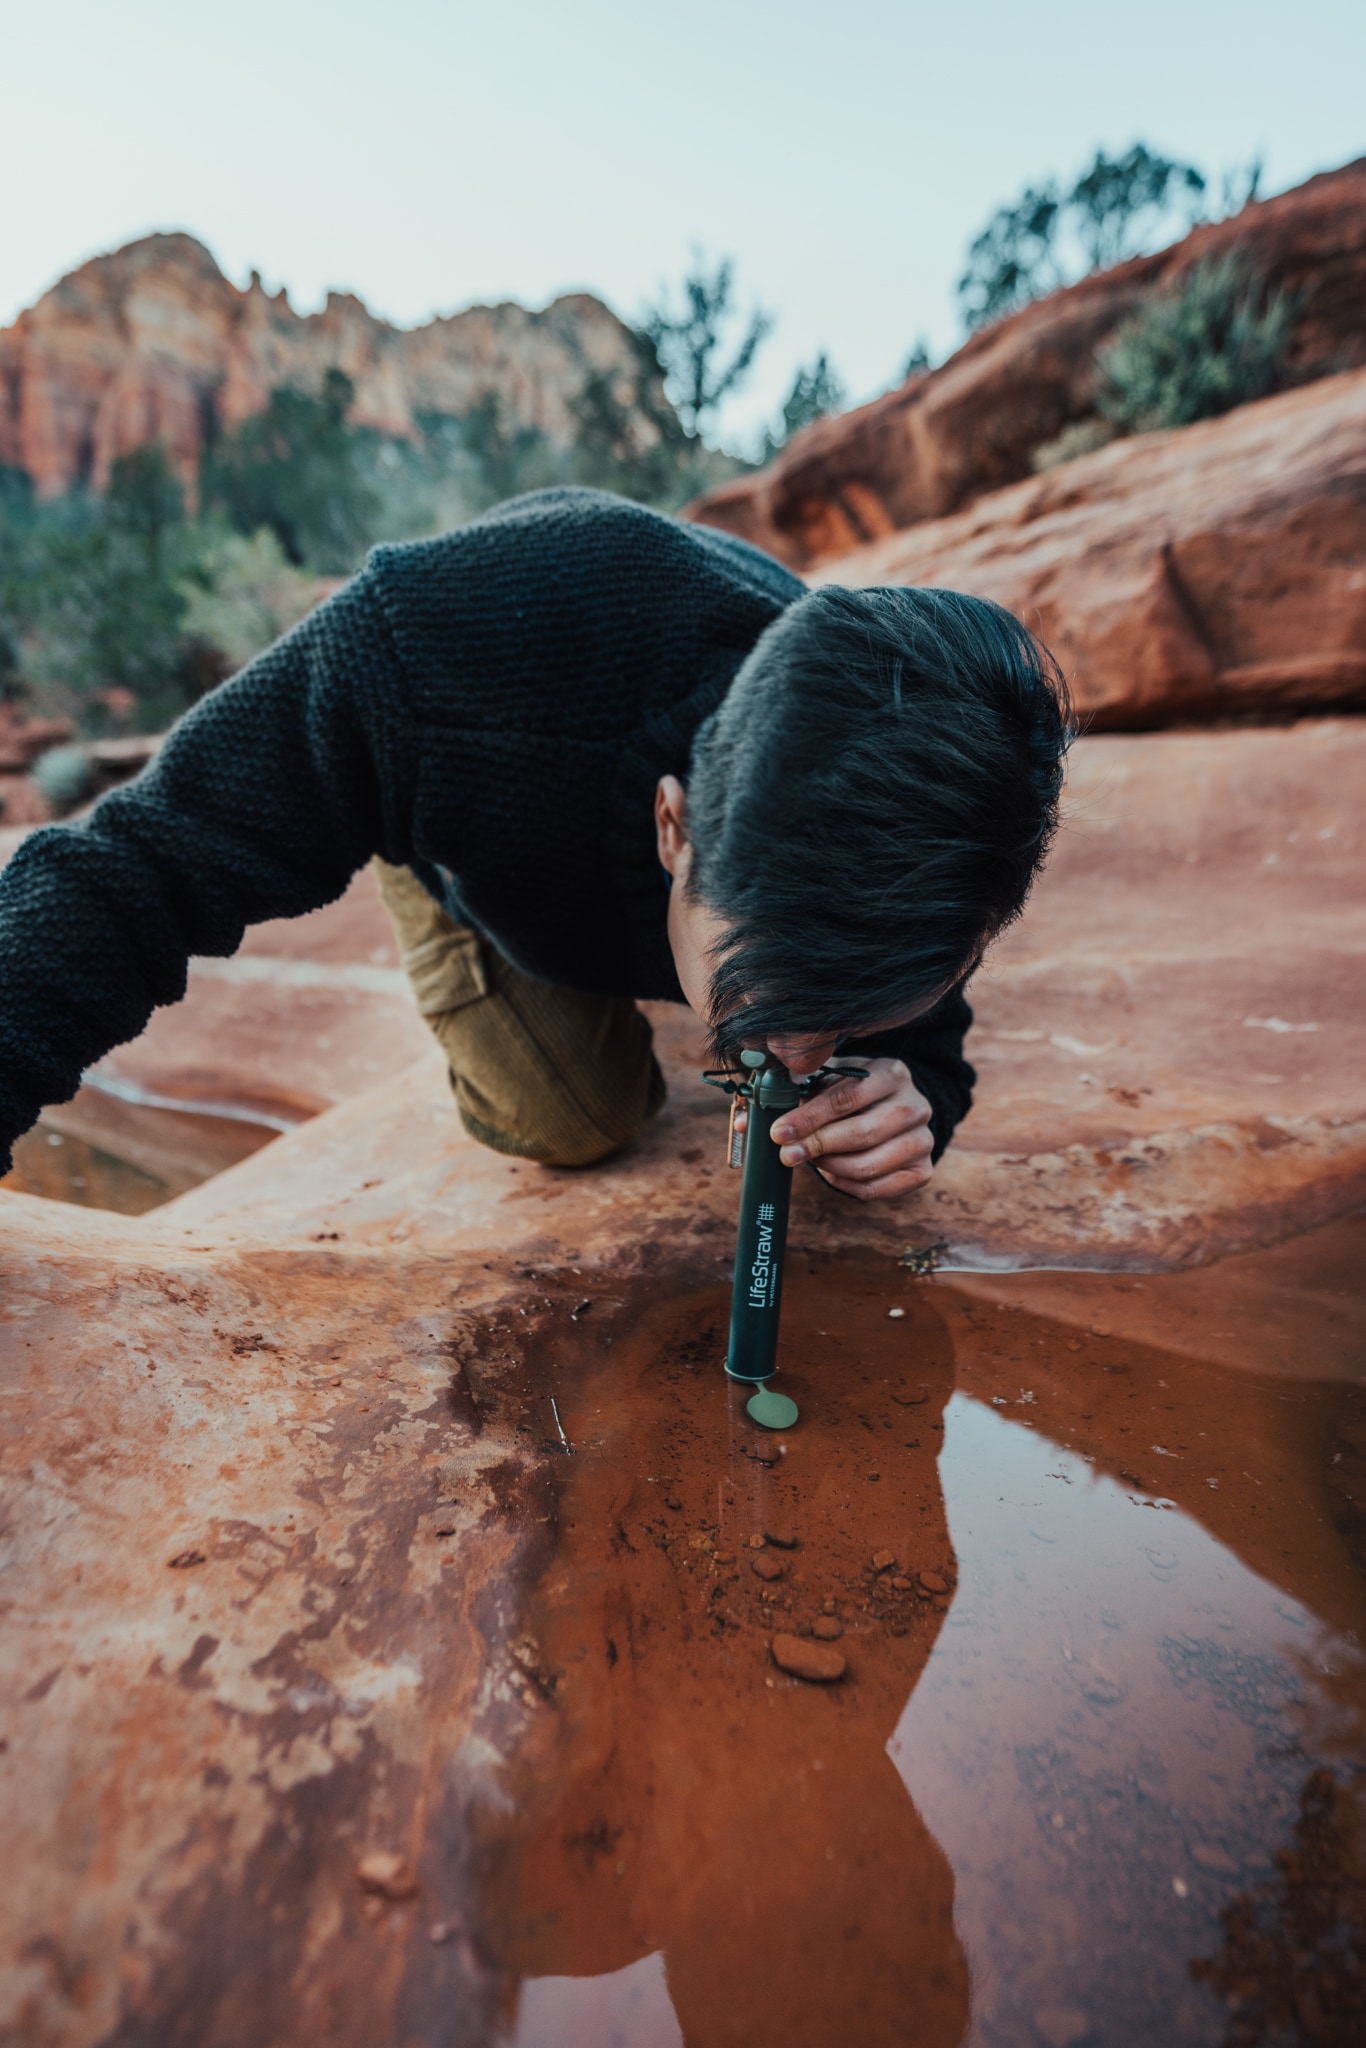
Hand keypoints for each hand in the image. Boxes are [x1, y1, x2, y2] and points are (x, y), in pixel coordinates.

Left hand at [770, 1058, 933, 1201]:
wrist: (893, 1109)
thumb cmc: (851, 1094)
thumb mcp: (827, 1082)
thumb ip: (791, 1095)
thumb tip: (748, 1122)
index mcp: (891, 1072)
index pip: (847, 1097)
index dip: (809, 1117)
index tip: (779, 1132)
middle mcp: (916, 1104)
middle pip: (862, 1133)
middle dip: (816, 1145)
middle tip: (786, 1154)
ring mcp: (923, 1139)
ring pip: (869, 1165)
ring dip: (829, 1167)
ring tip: (809, 1160)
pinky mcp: (924, 1169)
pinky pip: (879, 1188)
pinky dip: (846, 1185)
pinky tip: (830, 1172)